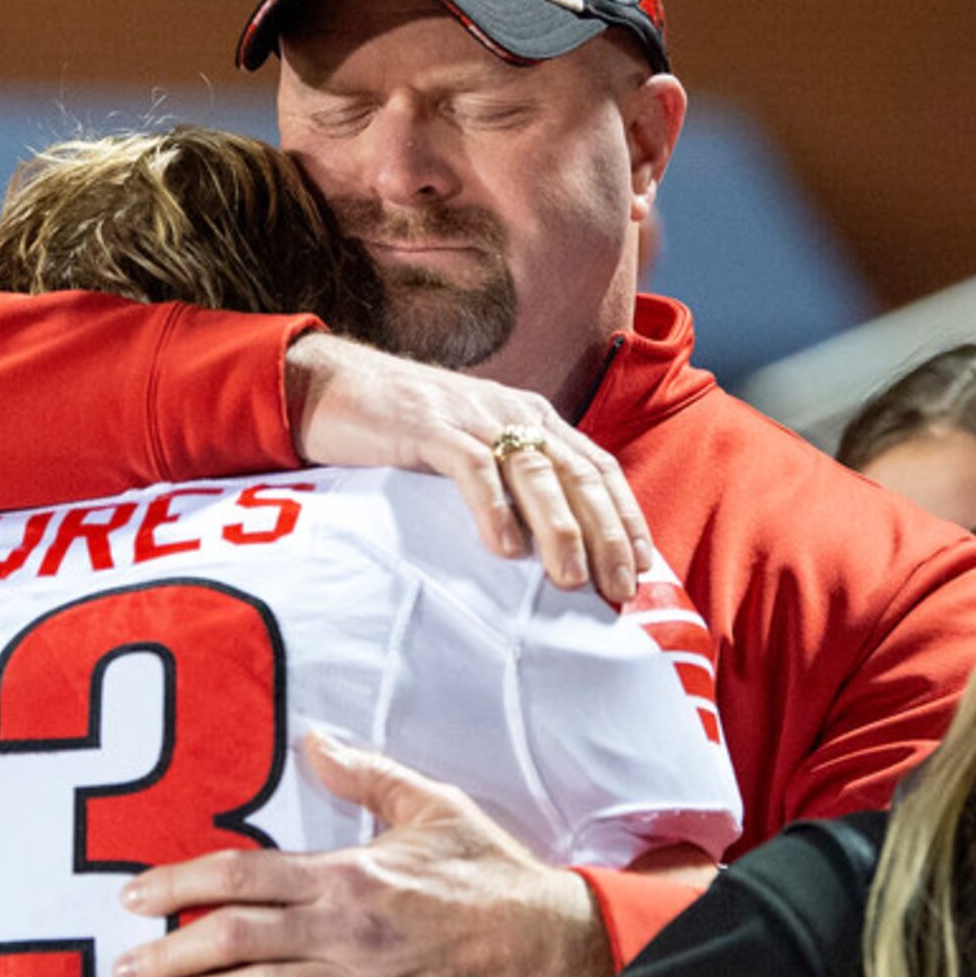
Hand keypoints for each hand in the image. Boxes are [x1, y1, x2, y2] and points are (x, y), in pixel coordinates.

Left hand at [116, 731, 614, 976]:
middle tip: (125, 964)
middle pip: (232, 936)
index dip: (178, 884)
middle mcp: (344, 926)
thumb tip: (314, 741)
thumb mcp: (433, 807)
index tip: (135, 896)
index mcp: (348, 871)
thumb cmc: (493, 876)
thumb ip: (367, 776)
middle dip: (169, 950)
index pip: (241, 874)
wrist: (555, 945)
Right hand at [283, 332, 651, 603]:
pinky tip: (505, 548)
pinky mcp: (428, 426)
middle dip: (606, 533)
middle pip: (577, 474)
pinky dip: (493, 507)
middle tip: (619, 588)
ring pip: (534, 471)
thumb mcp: (474, 453)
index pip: (597, 466)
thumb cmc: (405, 432)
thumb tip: (551, 551)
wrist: (331, 387)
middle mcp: (512, 412)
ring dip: (559, 528)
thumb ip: (512, 485)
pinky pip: (471, 467)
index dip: (625, 515)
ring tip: (571, 579)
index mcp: (532, 418)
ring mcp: (472, 416)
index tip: (644, 565)